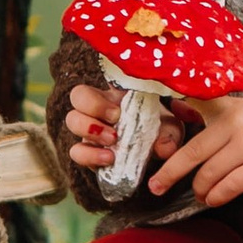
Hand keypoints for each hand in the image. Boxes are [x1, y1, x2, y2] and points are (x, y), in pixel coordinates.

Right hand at [61, 85, 186, 178]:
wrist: (157, 150)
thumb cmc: (162, 129)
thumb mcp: (170, 128)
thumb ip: (169, 135)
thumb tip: (164, 147)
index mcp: (114, 94)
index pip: (95, 83)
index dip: (97, 99)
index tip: (119, 112)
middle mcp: (97, 108)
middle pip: (77, 97)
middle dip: (93, 111)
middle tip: (115, 130)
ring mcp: (90, 130)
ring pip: (72, 122)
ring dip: (90, 133)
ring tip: (112, 146)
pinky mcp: (88, 152)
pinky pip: (77, 152)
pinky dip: (90, 157)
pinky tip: (109, 160)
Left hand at [147, 91, 242, 207]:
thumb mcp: (231, 108)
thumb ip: (201, 108)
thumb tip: (171, 106)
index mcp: (225, 108)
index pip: (191, 118)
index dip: (170, 130)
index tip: (151, 148)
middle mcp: (237, 125)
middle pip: (194, 153)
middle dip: (170, 173)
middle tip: (157, 187)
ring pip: (209, 174)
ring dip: (199, 189)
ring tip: (200, 192)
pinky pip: (229, 187)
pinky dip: (216, 196)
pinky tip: (213, 198)